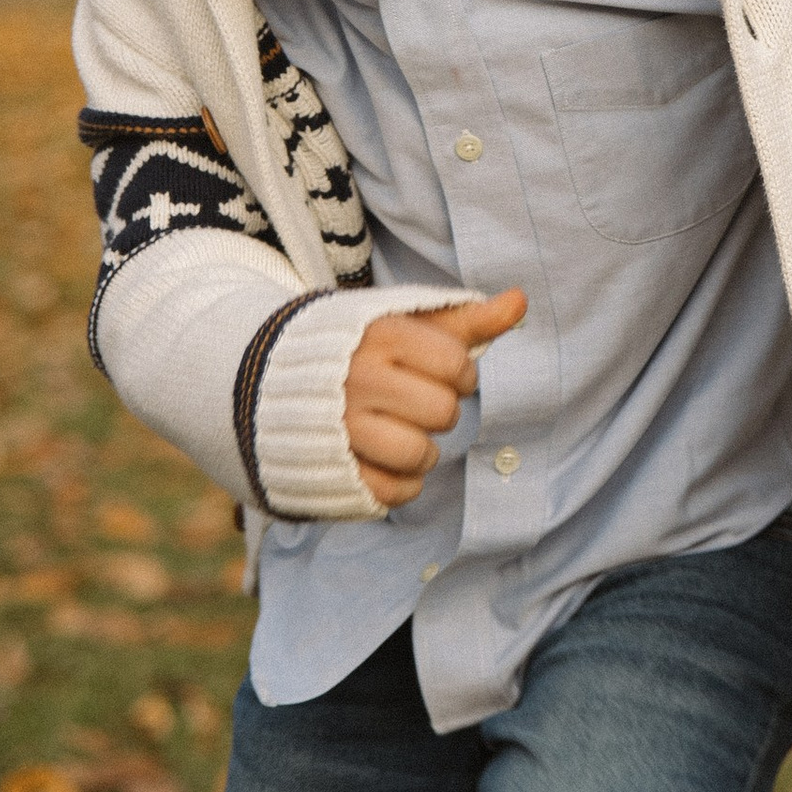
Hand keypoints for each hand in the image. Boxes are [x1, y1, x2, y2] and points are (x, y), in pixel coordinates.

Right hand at [343, 289, 525, 508]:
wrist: (270, 377)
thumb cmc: (362, 347)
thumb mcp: (409, 323)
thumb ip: (467, 317)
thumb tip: (521, 300)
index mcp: (380, 335)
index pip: (457, 365)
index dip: (461, 374)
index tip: (441, 372)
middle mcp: (357, 379)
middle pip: (443, 412)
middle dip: (441, 410)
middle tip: (415, 402)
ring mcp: (340, 427)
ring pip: (420, 454)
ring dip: (423, 450)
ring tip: (402, 431)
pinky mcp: (332, 469)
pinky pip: (394, 491)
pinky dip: (401, 482)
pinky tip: (385, 458)